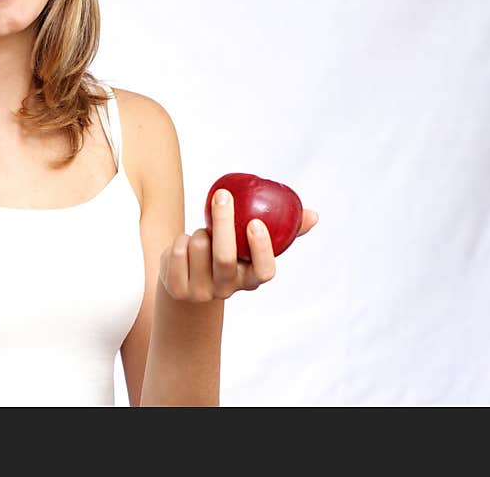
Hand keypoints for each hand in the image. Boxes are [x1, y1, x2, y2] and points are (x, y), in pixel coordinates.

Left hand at [159, 190, 318, 300]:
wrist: (187, 282)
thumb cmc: (226, 253)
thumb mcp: (249, 246)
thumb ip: (282, 231)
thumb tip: (313, 215)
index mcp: (250, 279)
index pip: (263, 272)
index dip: (261, 249)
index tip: (255, 222)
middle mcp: (227, 290)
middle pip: (225, 257)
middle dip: (223, 222)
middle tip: (223, 195)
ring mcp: (201, 293)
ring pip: (199, 247)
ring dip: (199, 231)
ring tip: (203, 235)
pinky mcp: (177, 289)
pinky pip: (177, 251)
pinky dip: (180, 239)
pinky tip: (185, 246)